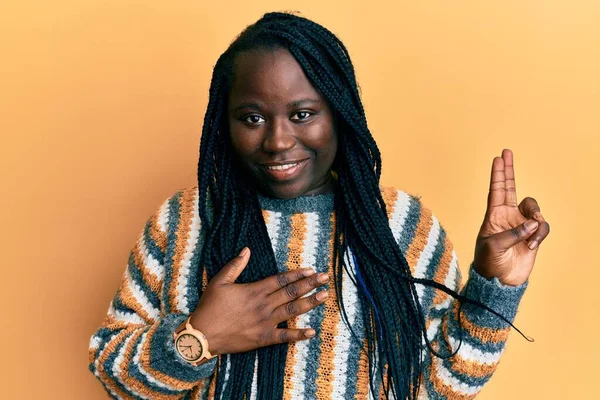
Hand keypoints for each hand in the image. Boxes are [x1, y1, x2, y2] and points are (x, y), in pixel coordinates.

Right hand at [189, 247, 328, 354]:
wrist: (202, 335)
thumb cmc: (210, 307)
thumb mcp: (219, 281)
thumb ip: (235, 265)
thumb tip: (246, 250)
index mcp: (255, 290)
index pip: (281, 280)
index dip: (297, 274)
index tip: (311, 270)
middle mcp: (263, 305)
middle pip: (291, 292)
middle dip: (310, 284)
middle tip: (325, 278)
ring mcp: (265, 322)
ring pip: (293, 310)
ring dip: (310, 303)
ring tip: (324, 296)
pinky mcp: (263, 338)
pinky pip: (284, 337)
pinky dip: (298, 335)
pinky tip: (312, 332)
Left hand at [473, 149, 550, 285]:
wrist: (500, 280)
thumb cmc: (489, 263)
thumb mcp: (494, 247)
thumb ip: (513, 233)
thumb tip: (533, 223)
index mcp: (493, 216)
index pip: (495, 190)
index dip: (497, 174)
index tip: (498, 158)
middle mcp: (507, 216)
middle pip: (510, 187)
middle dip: (509, 170)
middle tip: (507, 152)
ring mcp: (521, 224)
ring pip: (534, 209)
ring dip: (535, 221)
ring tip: (530, 239)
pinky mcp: (533, 235)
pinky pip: (542, 226)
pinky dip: (540, 235)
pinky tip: (532, 245)